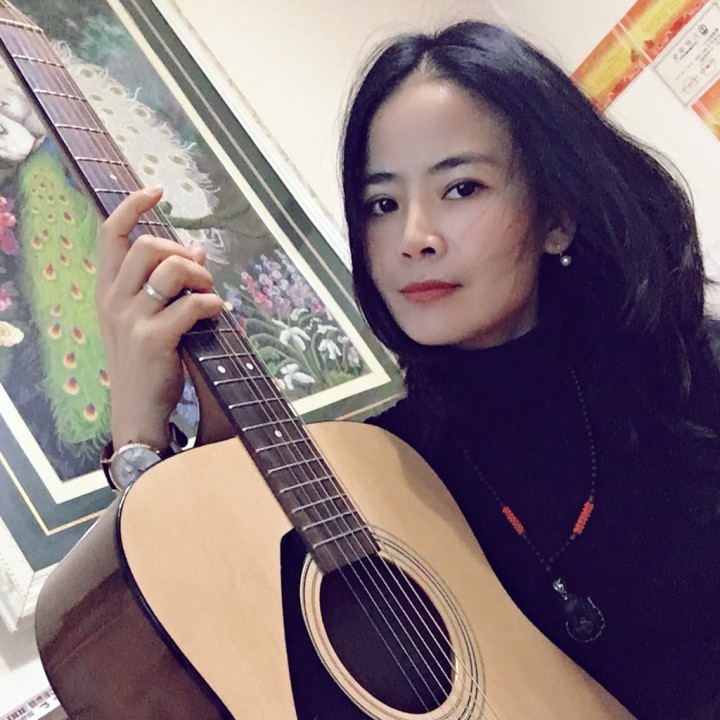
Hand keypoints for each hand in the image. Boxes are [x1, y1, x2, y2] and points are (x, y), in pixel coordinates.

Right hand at [96, 187, 224, 448]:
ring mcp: (131, 320)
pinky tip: (218, 312)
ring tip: (208, 292)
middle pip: (149, 246)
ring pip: (172, 269)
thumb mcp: (144, 319)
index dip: (133, 206)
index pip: (111, 234)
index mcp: (107, 291)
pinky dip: (213, 302)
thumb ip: (164, 284)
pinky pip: (192, 304)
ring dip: (201, 275)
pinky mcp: (154, 340)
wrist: (137, 410)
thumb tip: (196, 249)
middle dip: (183, 252)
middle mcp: (113, 300)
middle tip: (199, 275)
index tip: (157, 191)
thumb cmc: (146, 362)